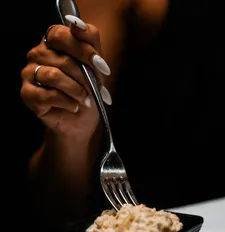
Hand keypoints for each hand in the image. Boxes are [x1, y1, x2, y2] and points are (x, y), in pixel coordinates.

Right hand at [20, 15, 111, 138]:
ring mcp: (29, 73)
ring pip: (54, 76)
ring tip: (85, 100)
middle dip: (84, 77)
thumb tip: (78, 24)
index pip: (61, 35)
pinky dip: (68, 102)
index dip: (83, 50)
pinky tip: (74, 106)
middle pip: (62, 58)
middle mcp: (38, 54)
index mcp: (53, 42)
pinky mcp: (27, 94)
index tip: (101, 66)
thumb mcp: (95, 65)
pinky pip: (48, 95)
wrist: (82, 119)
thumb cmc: (88, 89)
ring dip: (77, 91)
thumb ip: (89, 41)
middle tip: (95, 89)